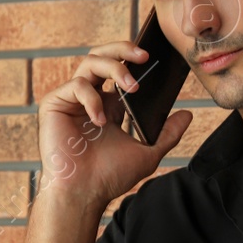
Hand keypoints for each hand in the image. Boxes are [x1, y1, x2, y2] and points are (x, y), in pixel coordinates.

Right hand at [36, 39, 191, 208]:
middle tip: (144, 55)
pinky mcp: (54, 104)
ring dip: (115, 68)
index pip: (119, 70)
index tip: (153, 58)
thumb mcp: (148, 153)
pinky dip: (92, 99)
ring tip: (133, 86)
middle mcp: (89, 98)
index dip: (133, 60)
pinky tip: (101, 121)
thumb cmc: (109, 177)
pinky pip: (76, 85)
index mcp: (108, 105)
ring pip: (89, 62)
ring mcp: (71, 100)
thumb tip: (188, 114)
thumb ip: (168, 134)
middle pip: (102, 55)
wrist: (84, 193)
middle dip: (123, 48)